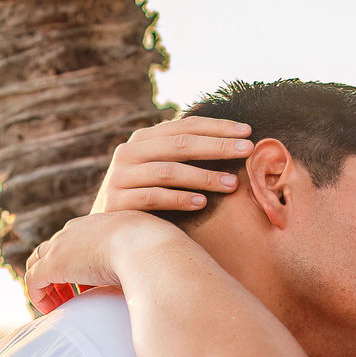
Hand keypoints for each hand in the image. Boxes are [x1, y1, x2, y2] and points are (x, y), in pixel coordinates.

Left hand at [24, 211, 177, 315]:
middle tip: (68, 296)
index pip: (77, 239)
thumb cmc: (161, 255)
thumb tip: (166, 281)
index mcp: (100, 225)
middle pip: (52, 249)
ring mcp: (62, 247)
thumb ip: (152, 264)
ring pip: (38, 264)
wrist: (149, 248)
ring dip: (47, 286)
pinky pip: (34, 282)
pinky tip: (54, 312)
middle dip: (58, 273)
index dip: (79, 262)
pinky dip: (40, 297)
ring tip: (59, 307)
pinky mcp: (54, 265)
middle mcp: (77, 231)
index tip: (90, 285)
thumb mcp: (155, 255)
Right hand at [93, 116, 255, 214]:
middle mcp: (130, 152)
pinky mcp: (117, 201)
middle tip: (248, 150)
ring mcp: (121, 175)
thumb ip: (183, 156)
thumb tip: (233, 144)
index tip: (248, 132)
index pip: (185, 126)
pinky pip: (153, 197)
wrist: (106, 230)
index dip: (217, 127)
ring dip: (203, 177)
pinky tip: (202, 203)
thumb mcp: (161, 170)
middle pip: (180, 144)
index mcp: (144, 139)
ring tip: (231, 184)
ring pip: (168, 171)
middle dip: (217, 146)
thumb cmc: (145, 198)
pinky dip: (179, 199)